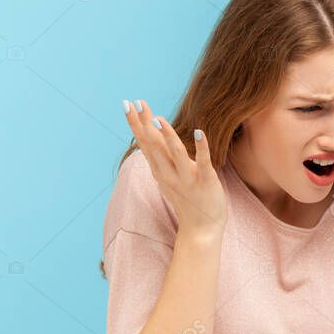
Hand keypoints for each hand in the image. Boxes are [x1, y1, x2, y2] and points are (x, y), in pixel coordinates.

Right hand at [123, 99, 226, 235]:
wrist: (200, 230)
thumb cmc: (186, 201)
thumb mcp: (168, 177)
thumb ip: (160, 157)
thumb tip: (151, 135)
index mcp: (160, 171)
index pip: (145, 144)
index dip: (136, 124)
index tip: (127, 105)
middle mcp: (169, 174)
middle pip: (154, 146)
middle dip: (145, 124)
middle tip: (136, 102)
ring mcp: (187, 178)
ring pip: (175, 154)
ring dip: (167, 136)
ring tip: (158, 118)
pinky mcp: (206, 182)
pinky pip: (203, 163)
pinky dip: (201, 148)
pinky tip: (199, 132)